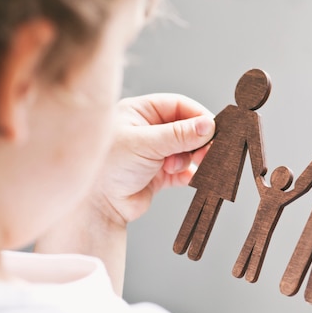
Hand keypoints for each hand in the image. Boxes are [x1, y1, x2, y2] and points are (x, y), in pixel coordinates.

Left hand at [90, 93, 214, 224]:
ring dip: (188, 159)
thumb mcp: (146, 144)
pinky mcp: (160, 174)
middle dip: (197, 141)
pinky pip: (184, 171)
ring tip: (175, 167)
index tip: (214, 129)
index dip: (198, 116)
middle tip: (208, 152)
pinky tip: (185, 178)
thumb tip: (209, 125)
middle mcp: (149, 130)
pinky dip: (187, 174)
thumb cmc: (108, 167)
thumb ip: (179, 134)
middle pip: (186, 128)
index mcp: (140, 112)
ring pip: (187, 150)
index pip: (178, 106)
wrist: (97, 206)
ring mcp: (155, 153)